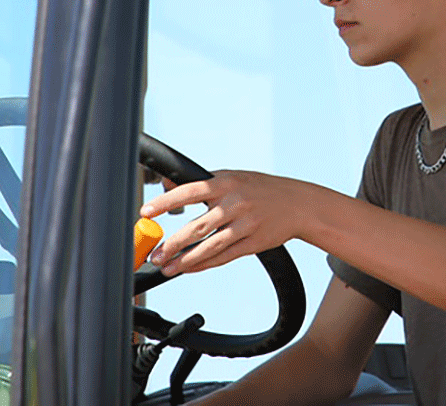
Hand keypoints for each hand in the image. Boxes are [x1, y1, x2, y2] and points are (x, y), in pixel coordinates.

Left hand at [140, 170, 310, 275]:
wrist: (298, 204)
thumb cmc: (261, 189)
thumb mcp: (234, 177)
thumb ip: (203, 182)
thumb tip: (168, 184)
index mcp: (227, 183)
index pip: (190, 191)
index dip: (166, 202)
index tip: (146, 212)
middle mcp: (235, 203)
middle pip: (198, 226)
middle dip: (172, 243)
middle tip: (154, 254)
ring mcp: (246, 224)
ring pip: (210, 246)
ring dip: (185, 260)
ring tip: (166, 267)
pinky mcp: (253, 243)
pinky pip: (224, 256)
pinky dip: (204, 264)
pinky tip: (189, 268)